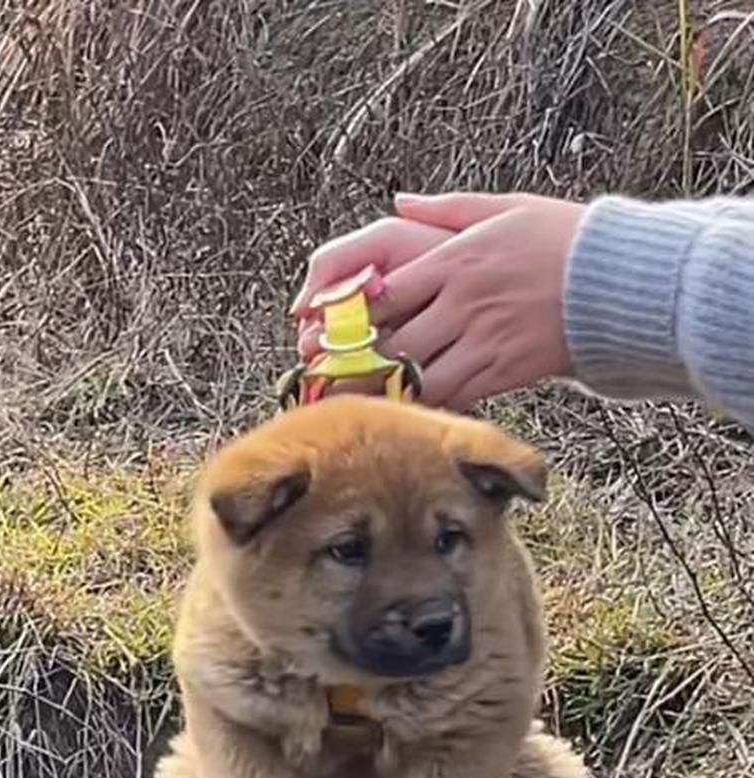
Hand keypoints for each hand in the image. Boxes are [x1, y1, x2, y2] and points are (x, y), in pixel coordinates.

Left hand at [293, 192, 584, 411]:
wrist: (619, 281)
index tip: (321, 332)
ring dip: (384, 394)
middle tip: (322, 384)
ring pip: (417, 378)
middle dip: (353, 368)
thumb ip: (445, 209)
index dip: (347, 317)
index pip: (383, 294)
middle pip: (391, 344)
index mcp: (454, 261)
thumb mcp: (504, 208)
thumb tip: (399, 202)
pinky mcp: (504, 372)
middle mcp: (462, 304)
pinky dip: (426, 406)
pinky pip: (454, 396)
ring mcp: (483, 341)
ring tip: (354, 405)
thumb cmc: (562, 239)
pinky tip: (405, 414)